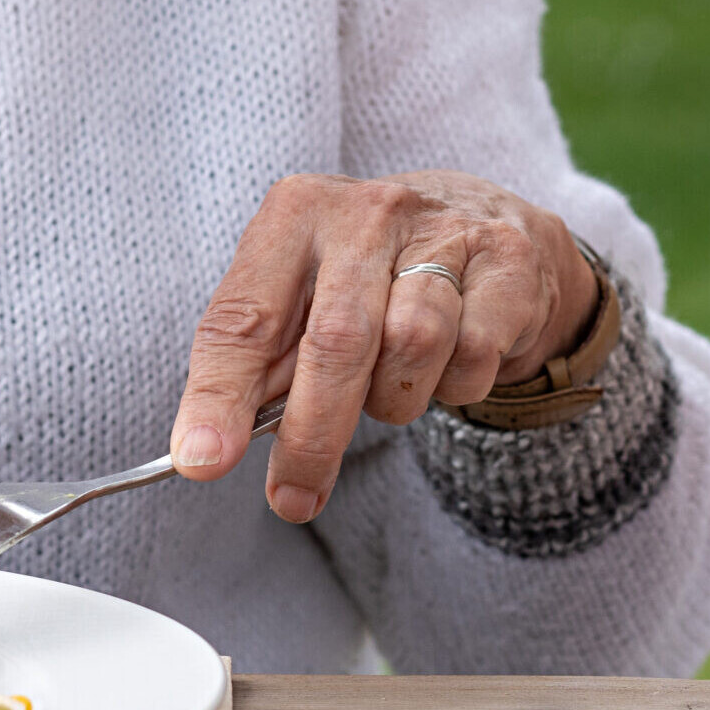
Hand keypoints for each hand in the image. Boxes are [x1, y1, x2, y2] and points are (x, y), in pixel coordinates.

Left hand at [169, 171, 599, 523]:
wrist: (481, 221)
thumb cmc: (365, 280)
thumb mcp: (298, 304)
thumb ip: (255, 369)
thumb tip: (205, 451)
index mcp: (294, 214)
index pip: (243, 319)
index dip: (219, 395)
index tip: (201, 461)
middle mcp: (366, 212)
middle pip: (335, 342)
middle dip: (311, 435)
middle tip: (293, 498)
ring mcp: (444, 229)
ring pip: (412, 349)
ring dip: (394, 399)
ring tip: (388, 389)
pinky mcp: (508, 259)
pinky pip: (474, 355)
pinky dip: (453, 385)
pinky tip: (446, 365)